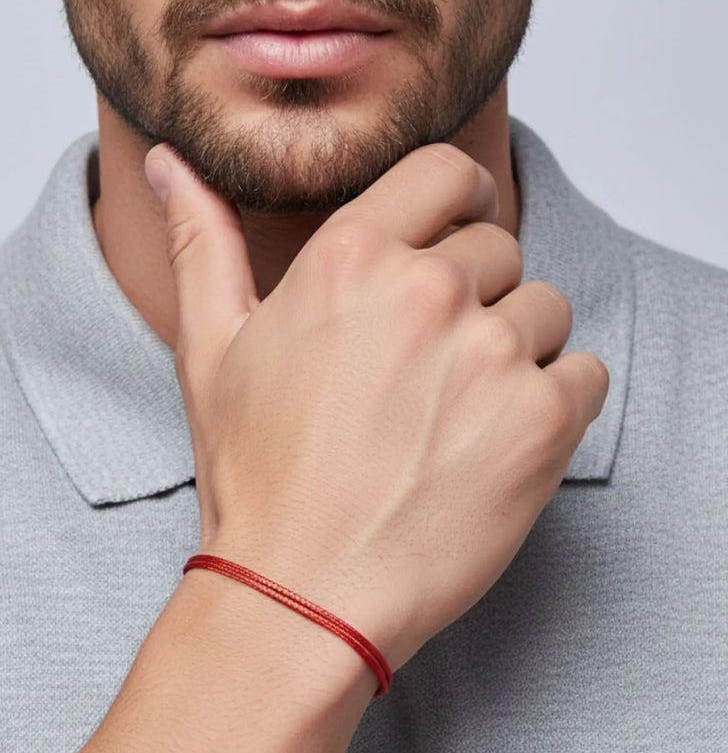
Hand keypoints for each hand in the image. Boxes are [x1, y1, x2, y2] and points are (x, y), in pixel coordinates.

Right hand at [145, 143, 608, 671]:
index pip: (446, 172)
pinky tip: (491, 443)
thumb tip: (166, 161)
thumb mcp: (209, 347)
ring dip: (513, 350)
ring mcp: (489, 354)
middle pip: (498, 249)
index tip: (456, 232)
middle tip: (425, 366)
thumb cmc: (254, 474)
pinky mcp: (541, 421)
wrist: (300, 591)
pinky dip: (554, 402)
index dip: (458, 200)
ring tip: (453, 413)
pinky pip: (586, 373)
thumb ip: (200, 239)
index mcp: (349, 256)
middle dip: (473, 293)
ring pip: (545, 310)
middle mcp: (426, 290)